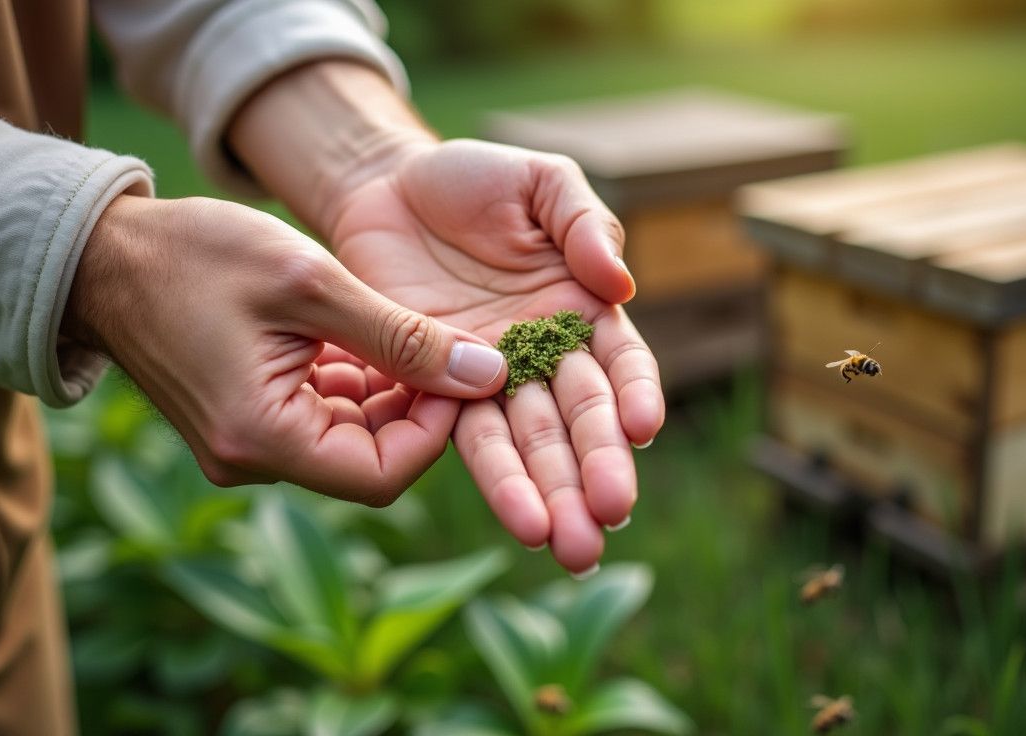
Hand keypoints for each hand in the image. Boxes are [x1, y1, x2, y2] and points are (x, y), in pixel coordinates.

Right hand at [62, 194, 507, 505]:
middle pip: (371, 458)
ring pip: (351, 436)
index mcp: (262, 438)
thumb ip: (403, 336)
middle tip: (445, 345)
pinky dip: (354, 382)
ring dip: (388, 389)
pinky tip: (362, 334)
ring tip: (400, 329)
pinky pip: (321, 417)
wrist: (103, 253)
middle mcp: (253, 459)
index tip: (461, 368)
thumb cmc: (196, 256)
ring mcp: (247, 445)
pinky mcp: (247, 422)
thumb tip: (488, 374)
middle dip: (417, 405)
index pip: (384, 475)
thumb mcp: (311, 285)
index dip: (438, 427)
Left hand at [226, 60, 664, 574]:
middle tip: (609, 518)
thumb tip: (618, 282)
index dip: (633, 394)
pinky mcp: (439, 390)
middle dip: (596, 469)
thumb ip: (584, 221)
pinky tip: (521, 522)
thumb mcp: (540, 181)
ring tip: (570, 549)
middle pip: (578, 418)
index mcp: (583, 309)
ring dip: (550, 495)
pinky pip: (469, 439)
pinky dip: (497, 480)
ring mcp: (494, 379)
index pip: (620, 361)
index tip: (640, 428)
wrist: (385, 187)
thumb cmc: (474, 180)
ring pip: (529, 443)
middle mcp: (546, 355)